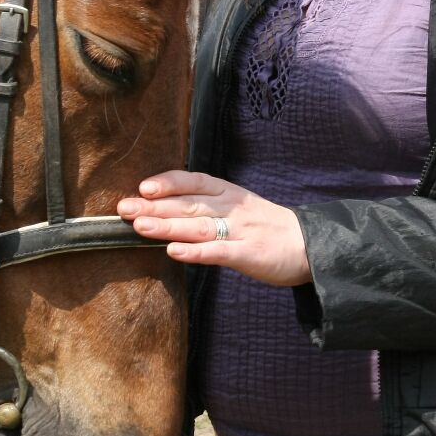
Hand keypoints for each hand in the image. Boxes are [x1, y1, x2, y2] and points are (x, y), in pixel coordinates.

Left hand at [117, 170, 311, 285]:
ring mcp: (241, 231)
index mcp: (231, 194)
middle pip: (189, 204)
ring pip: (199, 226)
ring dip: (167, 226)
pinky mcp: (249, 254)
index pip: (196, 181)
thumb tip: (167, 209)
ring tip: (139, 226)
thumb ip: (210, 207)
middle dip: (154, 206)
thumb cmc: (271, 228)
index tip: (144, 187)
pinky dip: (196, 253)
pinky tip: (174, 252)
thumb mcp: (242, 207)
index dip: (169, 183)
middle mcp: (233, 208)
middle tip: (123, 208)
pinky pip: (219, 252)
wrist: (312, 245)